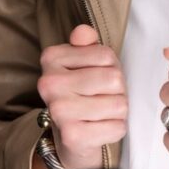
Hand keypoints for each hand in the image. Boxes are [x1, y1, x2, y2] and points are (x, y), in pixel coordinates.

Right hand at [36, 24, 128, 168]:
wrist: (71, 137)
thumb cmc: (83, 92)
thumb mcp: (86, 62)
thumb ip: (87, 43)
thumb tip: (83, 32)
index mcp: (52, 58)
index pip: (105, 55)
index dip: (112, 67)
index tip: (98, 77)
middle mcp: (50, 84)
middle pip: (114, 79)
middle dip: (118, 90)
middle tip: (103, 97)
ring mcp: (59, 111)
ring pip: (119, 104)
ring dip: (118, 111)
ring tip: (102, 113)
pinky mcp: (72, 136)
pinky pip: (116, 127)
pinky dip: (116, 129)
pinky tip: (101, 128)